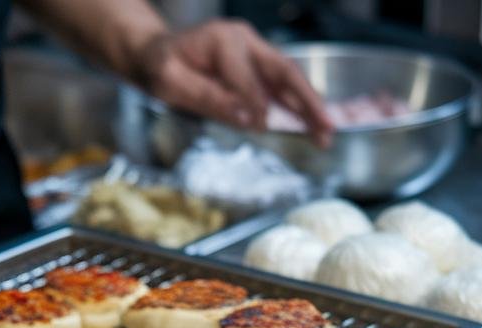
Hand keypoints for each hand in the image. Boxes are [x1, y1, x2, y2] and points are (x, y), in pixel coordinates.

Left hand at [134, 20, 332, 146]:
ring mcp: (254, 51)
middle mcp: (245, 40)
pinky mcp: (256, 65)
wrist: (154, 54)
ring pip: (289, 78)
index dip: (254, 107)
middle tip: (327, 130)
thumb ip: (207, 98)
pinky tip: (311, 124)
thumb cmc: (159, 67)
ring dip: (310, 106)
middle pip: (284, 72)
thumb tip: (246, 117)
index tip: (259, 130)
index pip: (248, 80)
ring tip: (327, 133)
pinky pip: (281, 85)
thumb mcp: (170, 83)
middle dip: (308, 102)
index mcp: (223, 41)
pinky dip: (297, 104)